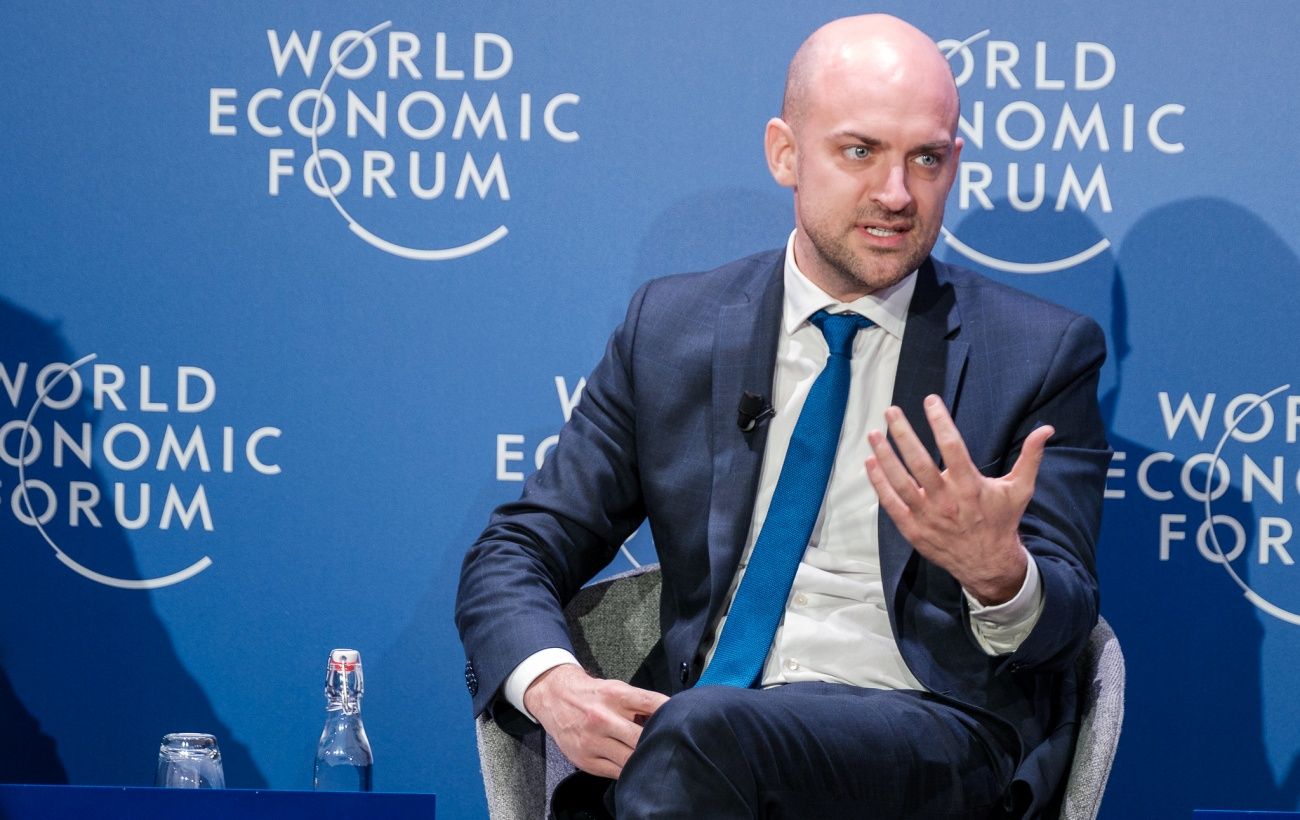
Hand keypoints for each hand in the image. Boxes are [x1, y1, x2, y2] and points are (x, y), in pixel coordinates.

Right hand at [523, 664, 668, 778]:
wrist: (555, 698)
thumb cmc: (592, 694)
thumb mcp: (616, 688)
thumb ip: (640, 703)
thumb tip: (669, 716)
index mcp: (615, 695)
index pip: (651, 703)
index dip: (671, 712)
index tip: (684, 720)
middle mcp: (603, 717)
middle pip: (641, 738)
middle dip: (658, 742)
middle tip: (672, 746)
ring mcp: (593, 741)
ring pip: (630, 759)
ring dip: (645, 760)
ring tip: (655, 758)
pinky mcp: (586, 760)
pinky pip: (616, 772)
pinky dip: (630, 770)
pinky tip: (636, 766)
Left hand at [864, 394, 1052, 604]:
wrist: (988, 564)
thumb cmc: (1001, 521)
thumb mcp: (1020, 490)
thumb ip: (1030, 457)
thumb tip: (1047, 429)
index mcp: (970, 486)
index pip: (952, 447)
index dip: (940, 421)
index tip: (930, 401)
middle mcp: (946, 500)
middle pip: (919, 462)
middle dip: (903, 434)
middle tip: (891, 411)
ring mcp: (927, 516)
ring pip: (900, 482)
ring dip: (884, 456)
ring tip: (874, 433)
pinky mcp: (913, 529)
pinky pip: (891, 504)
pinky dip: (879, 483)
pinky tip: (870, 462)